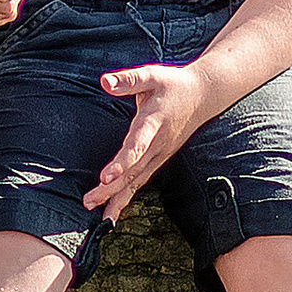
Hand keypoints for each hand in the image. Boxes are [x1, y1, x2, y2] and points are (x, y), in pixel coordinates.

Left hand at [84, 61, 206, 223]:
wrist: (202, 96)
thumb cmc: (172, 84)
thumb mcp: (151, 75)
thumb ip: (128, 80)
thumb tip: (105, 81)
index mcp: (153, 123)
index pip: (136, 146)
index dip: (122, 162)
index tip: (105, 177)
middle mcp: (157, 145)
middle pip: (133, 171)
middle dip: (111, 189)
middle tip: (89, 201)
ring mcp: (159, 156)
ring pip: (137, 181)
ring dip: (117, 199)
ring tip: (99, 217)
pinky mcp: (158, 160)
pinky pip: (141, 181)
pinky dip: (127, 198)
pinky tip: (113, 212)